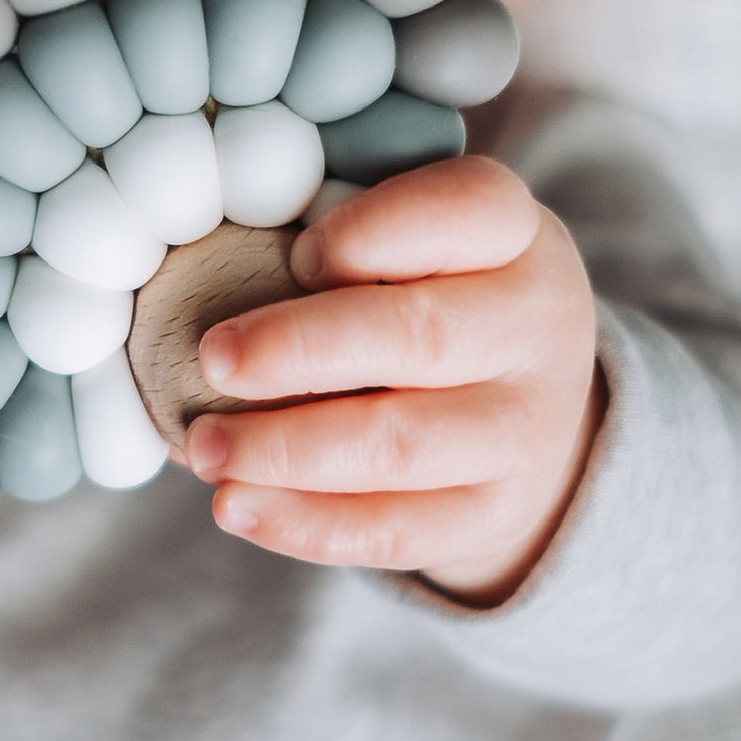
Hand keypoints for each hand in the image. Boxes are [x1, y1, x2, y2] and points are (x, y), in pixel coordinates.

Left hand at [183, 156, 604, 601]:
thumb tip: (213, 263)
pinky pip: (392, 530)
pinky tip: (234, 504)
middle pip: (420, 337)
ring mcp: (524, 430)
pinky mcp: (492, 516)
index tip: (294, 253)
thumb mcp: (422, 242)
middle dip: (298, 350)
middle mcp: (536, 327)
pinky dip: (302, 523)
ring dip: (285, 449)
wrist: (527, 418)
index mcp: (516, 235)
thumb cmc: (435, 299)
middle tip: (212, 359)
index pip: (464, 210)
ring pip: (398, 446)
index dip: (369, 230)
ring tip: (204, 446)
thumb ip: (345, 234)